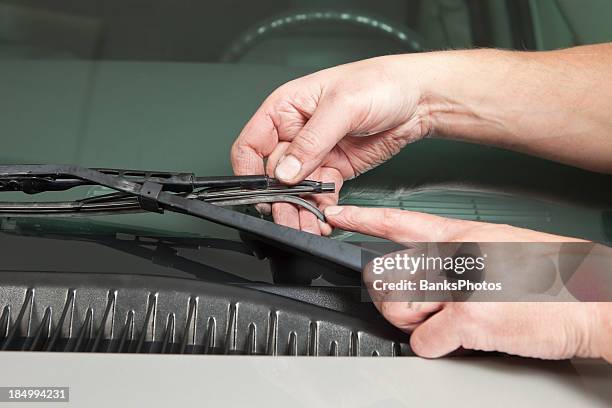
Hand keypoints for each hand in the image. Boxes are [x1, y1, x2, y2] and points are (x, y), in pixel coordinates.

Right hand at [231, 56, 430, 234]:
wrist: (419, 98)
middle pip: (273, 175)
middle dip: (280, 200)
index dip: (249, 171)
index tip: (259, 194)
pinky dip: (320, 209)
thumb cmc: (380, 83)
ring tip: (307, 226)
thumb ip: (311, 141)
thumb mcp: (342, 106)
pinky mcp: (334, 169)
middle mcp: (295, 133)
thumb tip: (285, 172)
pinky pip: (319, 194)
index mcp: (285, 109)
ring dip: (299, 210)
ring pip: (296, 190)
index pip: (251, 145)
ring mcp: (315, 153)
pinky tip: (323, 219)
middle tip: (288, 218)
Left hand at [324, 205, 611, 361]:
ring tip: (449, 316)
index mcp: (460, 234)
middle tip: (422, 305)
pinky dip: (436, 346)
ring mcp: (459, 285)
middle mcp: (454, 254)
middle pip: (386, 275)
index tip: (336, 214)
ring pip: (397, 309)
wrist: (595, 300)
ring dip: (415, 322)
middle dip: (393, 299)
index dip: (362, 218)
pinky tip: (461, 336)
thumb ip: (455, 257)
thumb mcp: (498, 249)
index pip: (399, 221)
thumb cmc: (551, 278)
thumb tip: (425, 274)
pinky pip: (423, 342)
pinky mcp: (468, 318)